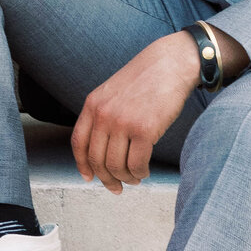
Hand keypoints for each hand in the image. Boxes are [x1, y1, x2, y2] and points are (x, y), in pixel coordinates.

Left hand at [71, 30, 202, 192]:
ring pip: (116, 166)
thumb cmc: (147, 77)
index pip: (78, 142)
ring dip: (126, 178)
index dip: (83, 165)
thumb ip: (104, 114)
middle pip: (97, 160)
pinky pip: (137, 164)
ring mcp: (123, 122)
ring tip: (135, 178)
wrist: (171, 63)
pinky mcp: (144, 130)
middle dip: (107, 179)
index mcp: (93, 104)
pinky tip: (144, 171)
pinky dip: (140, 173)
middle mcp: (104, 114)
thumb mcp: (113, 91)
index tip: (89, 177)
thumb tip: (103, 147)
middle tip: (116, 186)